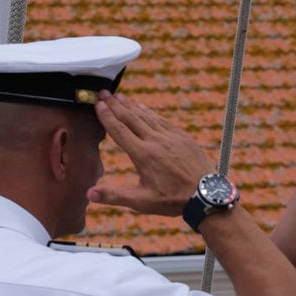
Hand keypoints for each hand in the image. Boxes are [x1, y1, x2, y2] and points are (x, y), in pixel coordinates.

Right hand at [89, 91, 214, 215]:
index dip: (107, 116)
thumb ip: (115, 196)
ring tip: (119, 97)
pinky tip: (143, 108)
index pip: (120, 131)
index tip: (97, 105)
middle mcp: (156, 142)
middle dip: (115, 105)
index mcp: (143, 155)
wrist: (206, 195)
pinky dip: (150, 113)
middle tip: (103, 93)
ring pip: (147, 117)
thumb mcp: (143, 202)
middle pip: (131, 118)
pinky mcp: (183, 137)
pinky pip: (163, 121)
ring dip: (131, 106)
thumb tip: (89, 194)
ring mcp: (171, 137)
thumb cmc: (174, 200)